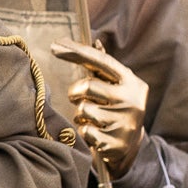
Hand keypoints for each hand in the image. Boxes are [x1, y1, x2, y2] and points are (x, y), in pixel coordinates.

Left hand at [51, 40, 149, 172]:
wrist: (129, 146)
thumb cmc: (115, 108)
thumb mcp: (115, 86)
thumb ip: (103, 66)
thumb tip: (96, 41)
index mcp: (132, 82)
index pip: (102, 61)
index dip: (77, 52)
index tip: (54, 46)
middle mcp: (132, 101)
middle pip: (88, 87)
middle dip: (75, 92)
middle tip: (78, 97)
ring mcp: (126, 123)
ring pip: (83, 111)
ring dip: (80, 115)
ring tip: (91, 119)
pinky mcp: (116, 143)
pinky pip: (85, 132)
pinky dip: (84, 132)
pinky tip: (95, 133)